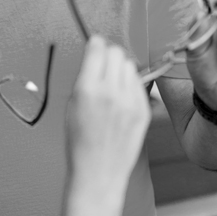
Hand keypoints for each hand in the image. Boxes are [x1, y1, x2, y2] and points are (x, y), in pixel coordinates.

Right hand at [64, 35, 150, 215]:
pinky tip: (122, 97)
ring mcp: (130, 102)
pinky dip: (130, 85)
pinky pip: (139, 84)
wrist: (98, 171)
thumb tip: (95, 54)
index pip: (98, 48)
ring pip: (130, 65)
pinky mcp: (144, 110)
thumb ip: (85, 77)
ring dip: (121, 68)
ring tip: (114, 83)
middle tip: (104, 65)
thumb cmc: (80, 140)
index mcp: (87, 88)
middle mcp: (111, 92)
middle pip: (117, 52)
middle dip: (109, 54)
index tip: (95, 45)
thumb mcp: (72, 103)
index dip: (95, 44)